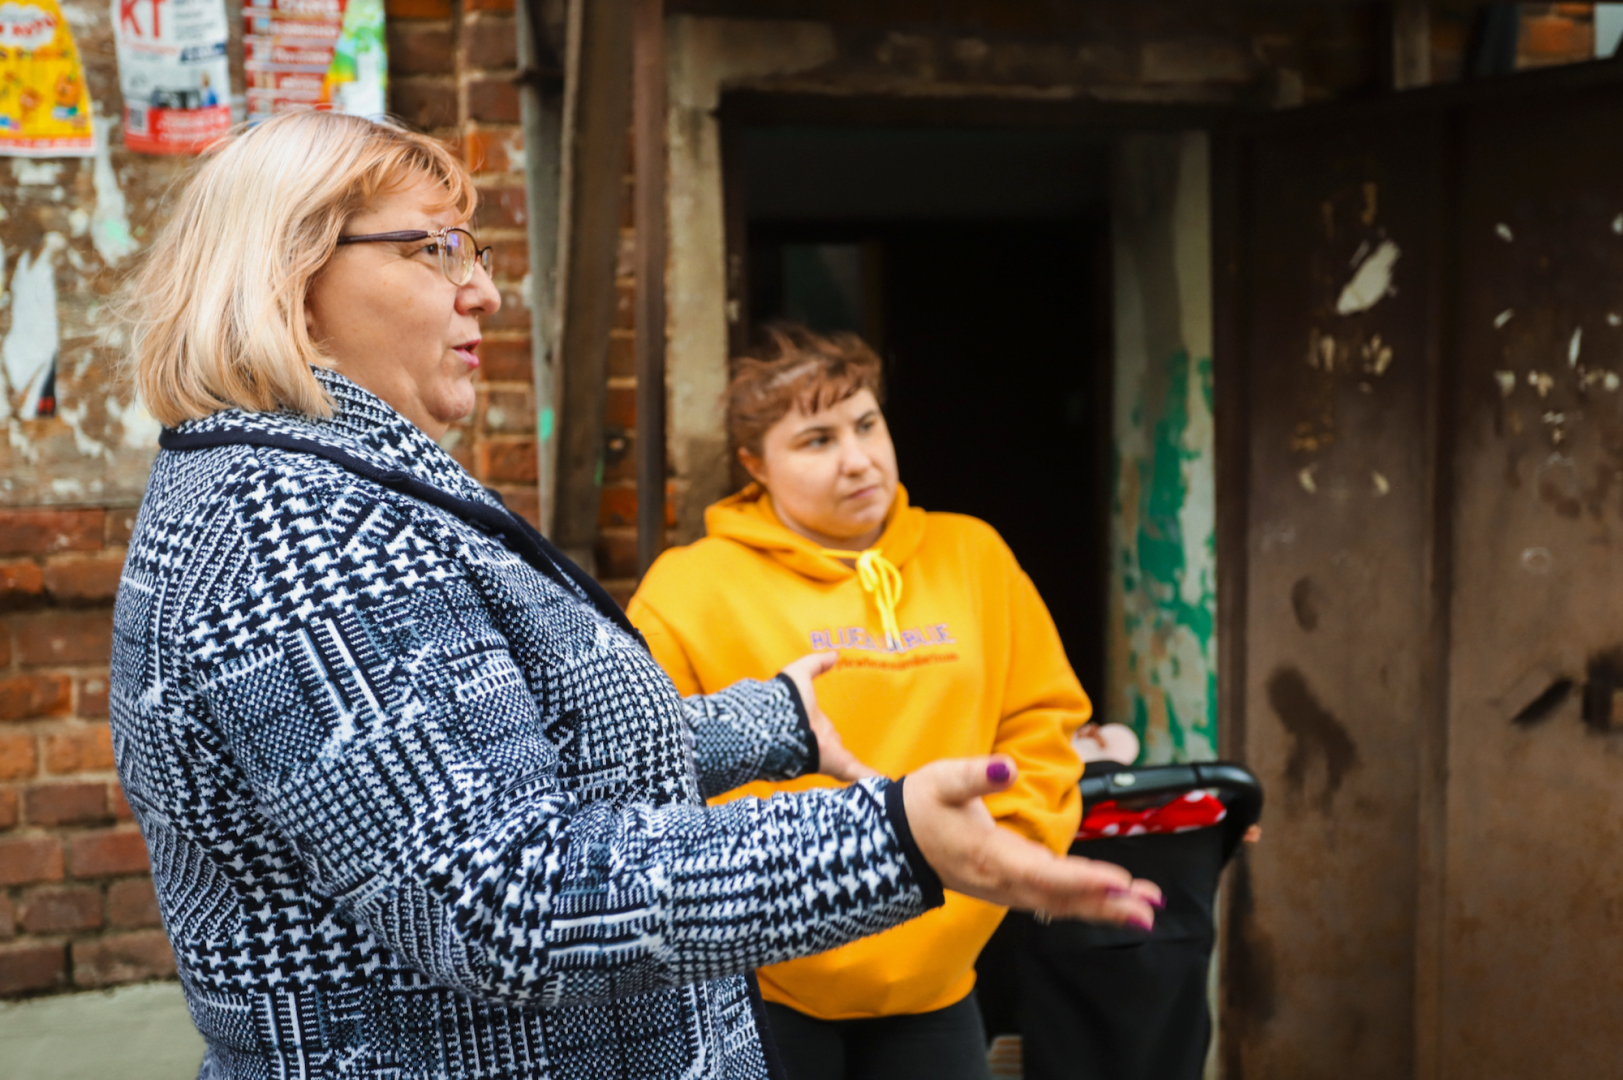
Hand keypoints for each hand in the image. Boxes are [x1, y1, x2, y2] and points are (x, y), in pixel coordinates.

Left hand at [778, 652, 877, 782]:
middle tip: (856, 759)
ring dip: (863, 772)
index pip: (826, 731)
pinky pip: (859, 773)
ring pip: (850, 767)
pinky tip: (884, 782)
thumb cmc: (785, 701)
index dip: (831, 733)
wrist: (777, 724)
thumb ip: (816, 663)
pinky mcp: (839, 764)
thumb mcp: (800, 674)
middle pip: (839, 751)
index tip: (837, 736)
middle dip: (844, 756)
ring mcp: (830, 756)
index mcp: (813, 725)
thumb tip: (833, 655)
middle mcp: (821, 743)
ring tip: (880, 775)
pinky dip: (872, 778)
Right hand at [902, 754, 1162, 927]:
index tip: (1118, 881)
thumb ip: (975, 774)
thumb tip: (1006, 767)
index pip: (1042, 872)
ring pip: (1059, 906)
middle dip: (1106, 903)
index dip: (1081, 878)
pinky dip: (1084, 906)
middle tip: (1149, 907)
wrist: (894, 842)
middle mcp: (1001, 883)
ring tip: (1144, 911)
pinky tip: (1110, 904)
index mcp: (988, 856)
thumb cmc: (921, 807)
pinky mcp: (1008, 891)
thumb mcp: (942, 780)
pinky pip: (1051, 904)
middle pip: (1060, 899)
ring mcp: (1004, 892)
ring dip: (1102, 909)